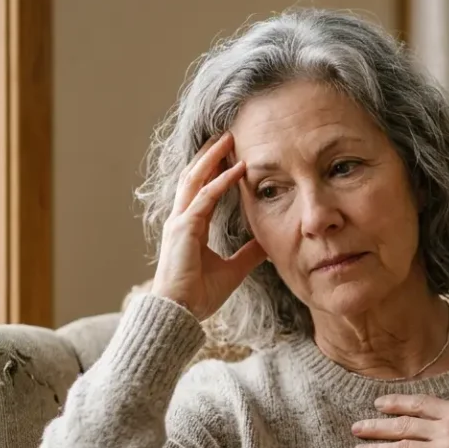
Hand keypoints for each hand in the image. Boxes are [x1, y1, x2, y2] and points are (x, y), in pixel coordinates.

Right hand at [151, 133, 266, 320]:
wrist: (181, 313)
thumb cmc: (199, 295)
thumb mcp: (233, 270)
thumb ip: (248, 255)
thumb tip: (268, 244)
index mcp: (190, 226)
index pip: (202, 189)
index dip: (215, 170)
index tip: (231, 153)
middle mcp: (181, 219)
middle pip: (194, 176)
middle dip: (210, 154)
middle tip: (227, 134)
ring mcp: (180, 222)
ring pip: (195, 179)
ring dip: (213, 158)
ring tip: (229, 139)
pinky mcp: (183, 229)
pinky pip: (205, 198)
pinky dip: (221, 182)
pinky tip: (237, 169)